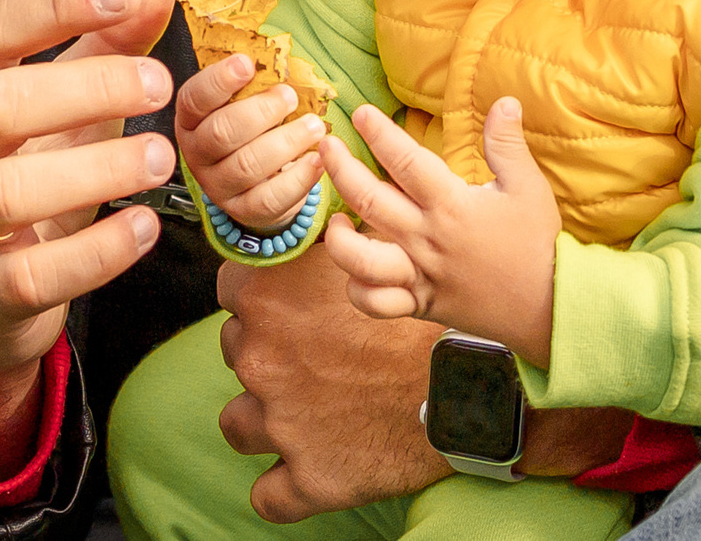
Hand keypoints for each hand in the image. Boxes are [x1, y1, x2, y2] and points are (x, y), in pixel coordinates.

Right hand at [0, 0, 180, 469]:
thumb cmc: (30, 175)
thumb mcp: (68, 101)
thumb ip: (112, 33)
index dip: (54, 3)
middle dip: (85, 87)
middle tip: (159, 85)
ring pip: (9, 191)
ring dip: (97, 169)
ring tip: (164, 156)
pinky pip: (34, 274)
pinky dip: (97, 251)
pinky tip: (144, 226)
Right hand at [176, 54, 327, 231]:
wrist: (253, 181)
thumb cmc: (250, 128)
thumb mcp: (242, 102)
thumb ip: (253, 85)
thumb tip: (282, 62)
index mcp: (192, 119)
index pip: (195, 98)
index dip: (219, 80)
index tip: (247, 64)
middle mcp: (197, 154)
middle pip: (222, 133)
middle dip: (261, 111)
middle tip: (290, 97)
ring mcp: (218, 186)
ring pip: (248, 166)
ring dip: (287, 142)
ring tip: (315, 127)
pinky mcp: (243, 210)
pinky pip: (270, 199)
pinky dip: (298, 178)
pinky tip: (316, 159)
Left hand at [216, 245, 445, 519]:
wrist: (471, 379)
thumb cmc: (427, 312)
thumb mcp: (377, 247)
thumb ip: (332, 232)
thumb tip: (321, 205)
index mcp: (268, 297)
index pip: (229, 289)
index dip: (261, 295)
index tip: (289, 303)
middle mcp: (260, 358)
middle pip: (234, 351)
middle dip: (267, 353)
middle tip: (315, 355)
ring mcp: (279, 423)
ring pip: (238, 423)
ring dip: (263, 417)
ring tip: (307, 410)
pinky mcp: (308, 479)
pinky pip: (268, 496)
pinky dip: (283, 485)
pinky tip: (307, 468)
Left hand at [321, 99, 558, 364]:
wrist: (550, 306)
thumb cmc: (538, 243)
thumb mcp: (528, 186)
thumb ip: (507, 144)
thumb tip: (504, 101)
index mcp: (452, 205)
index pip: (406, 161)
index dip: (380, 133)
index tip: (360, 113)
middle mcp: (427, 238)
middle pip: (369, 200)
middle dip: (340, 169)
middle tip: (326, 146)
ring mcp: (420, 274)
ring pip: (361, 260)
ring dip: (338, 238)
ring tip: (336, 218)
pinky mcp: (420, 303)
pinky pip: (376, 304)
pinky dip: (358, 290)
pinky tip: (354, 271)